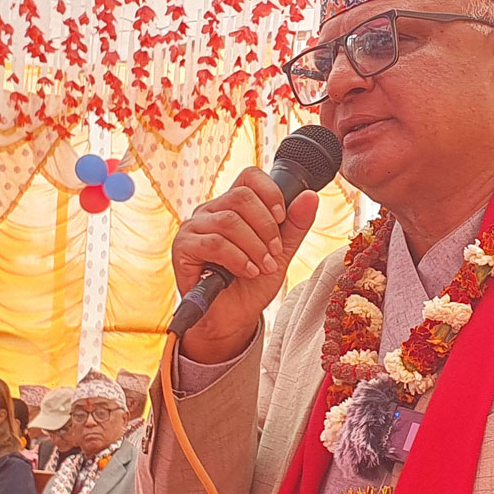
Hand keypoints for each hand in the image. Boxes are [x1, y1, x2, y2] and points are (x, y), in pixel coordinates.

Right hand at [171, 167, 318, 362]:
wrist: (234, 317)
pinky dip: (238, 258)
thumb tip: (310, 196)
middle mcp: (211, 211)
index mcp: (233, 206)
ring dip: (254, 247)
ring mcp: (195, 227)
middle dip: (266, 227)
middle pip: (241, 197)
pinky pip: (214, 243)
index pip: (249, 176)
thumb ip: (294, 225)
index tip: (282, 218)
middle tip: (274, 253)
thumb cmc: (252, 283)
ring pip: (229, 221)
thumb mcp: (281, 252)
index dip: (270, 192)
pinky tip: (248, 271)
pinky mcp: (183, 247)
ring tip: (263, 267)